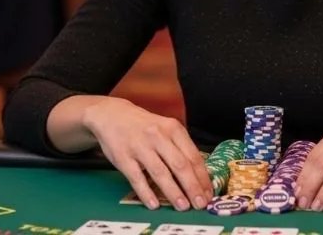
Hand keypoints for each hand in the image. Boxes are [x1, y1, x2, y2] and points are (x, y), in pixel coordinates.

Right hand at [83, 97, 212, 210]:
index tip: (209, 193)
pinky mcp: (123, 157)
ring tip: (183, 206)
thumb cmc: (145, 126)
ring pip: (160, 172)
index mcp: (173, 129)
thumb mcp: (166, 128)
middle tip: (200, 203)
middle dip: (192, 187)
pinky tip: (154, 204)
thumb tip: (199, 174)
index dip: (202, 177)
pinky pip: (137, 178)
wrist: (113, 115)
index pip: (193, 156)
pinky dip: (146, 193)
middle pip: (180, 165)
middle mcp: (158, 136)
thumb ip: (180, 147)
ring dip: (173, 192)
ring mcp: (140, 147)